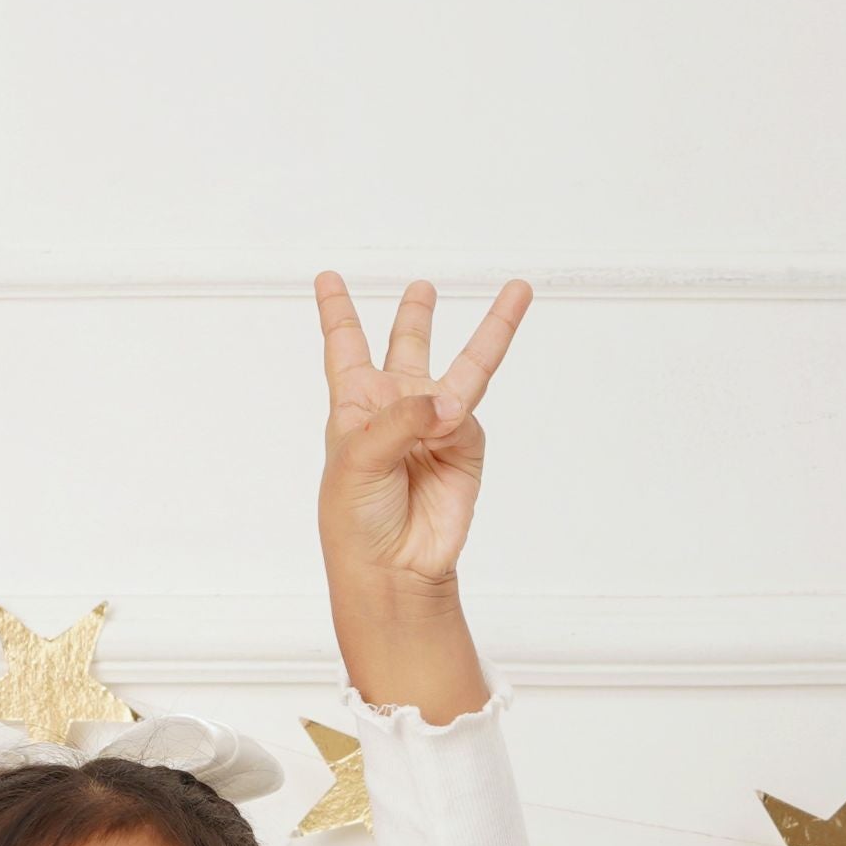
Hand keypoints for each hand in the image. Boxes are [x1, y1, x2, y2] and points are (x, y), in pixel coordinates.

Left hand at [315, 274, 529, 591]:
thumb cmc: (356, 515)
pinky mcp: (466, 446)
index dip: (337, 312)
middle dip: (416, 316)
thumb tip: (453, 401)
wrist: (393, 566)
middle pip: (407, 346)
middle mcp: (395, 407)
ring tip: (518, 291)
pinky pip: (468, 414)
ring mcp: (434, 425)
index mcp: (354, 404)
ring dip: (491, 331)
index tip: (327, 278)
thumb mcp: (358, 458)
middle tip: (423, 287)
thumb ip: (402, 418)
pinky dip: (456, 419)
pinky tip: (445, 429)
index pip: (344, 347)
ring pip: (464, 367)